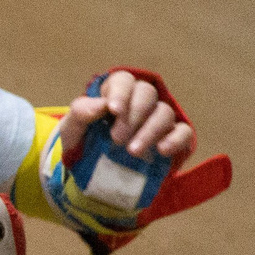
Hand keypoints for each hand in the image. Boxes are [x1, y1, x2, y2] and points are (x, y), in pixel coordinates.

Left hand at [58, 68, 190, 160]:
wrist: (92, 174)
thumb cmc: (82, 144)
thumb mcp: (71, 131)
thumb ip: (80, 114)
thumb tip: (101, 105)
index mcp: (115, 93)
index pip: (124, 80)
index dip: (121, 92)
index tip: (113, 110)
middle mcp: (139, 102)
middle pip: (147, 93)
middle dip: (133, 114)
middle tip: (117, 138)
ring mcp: (157, 120)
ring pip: (164, 112)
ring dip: (150, 130)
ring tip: (133, 151)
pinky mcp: (172, 138)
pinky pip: (183, 132)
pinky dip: (175, 139)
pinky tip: (162, 150)